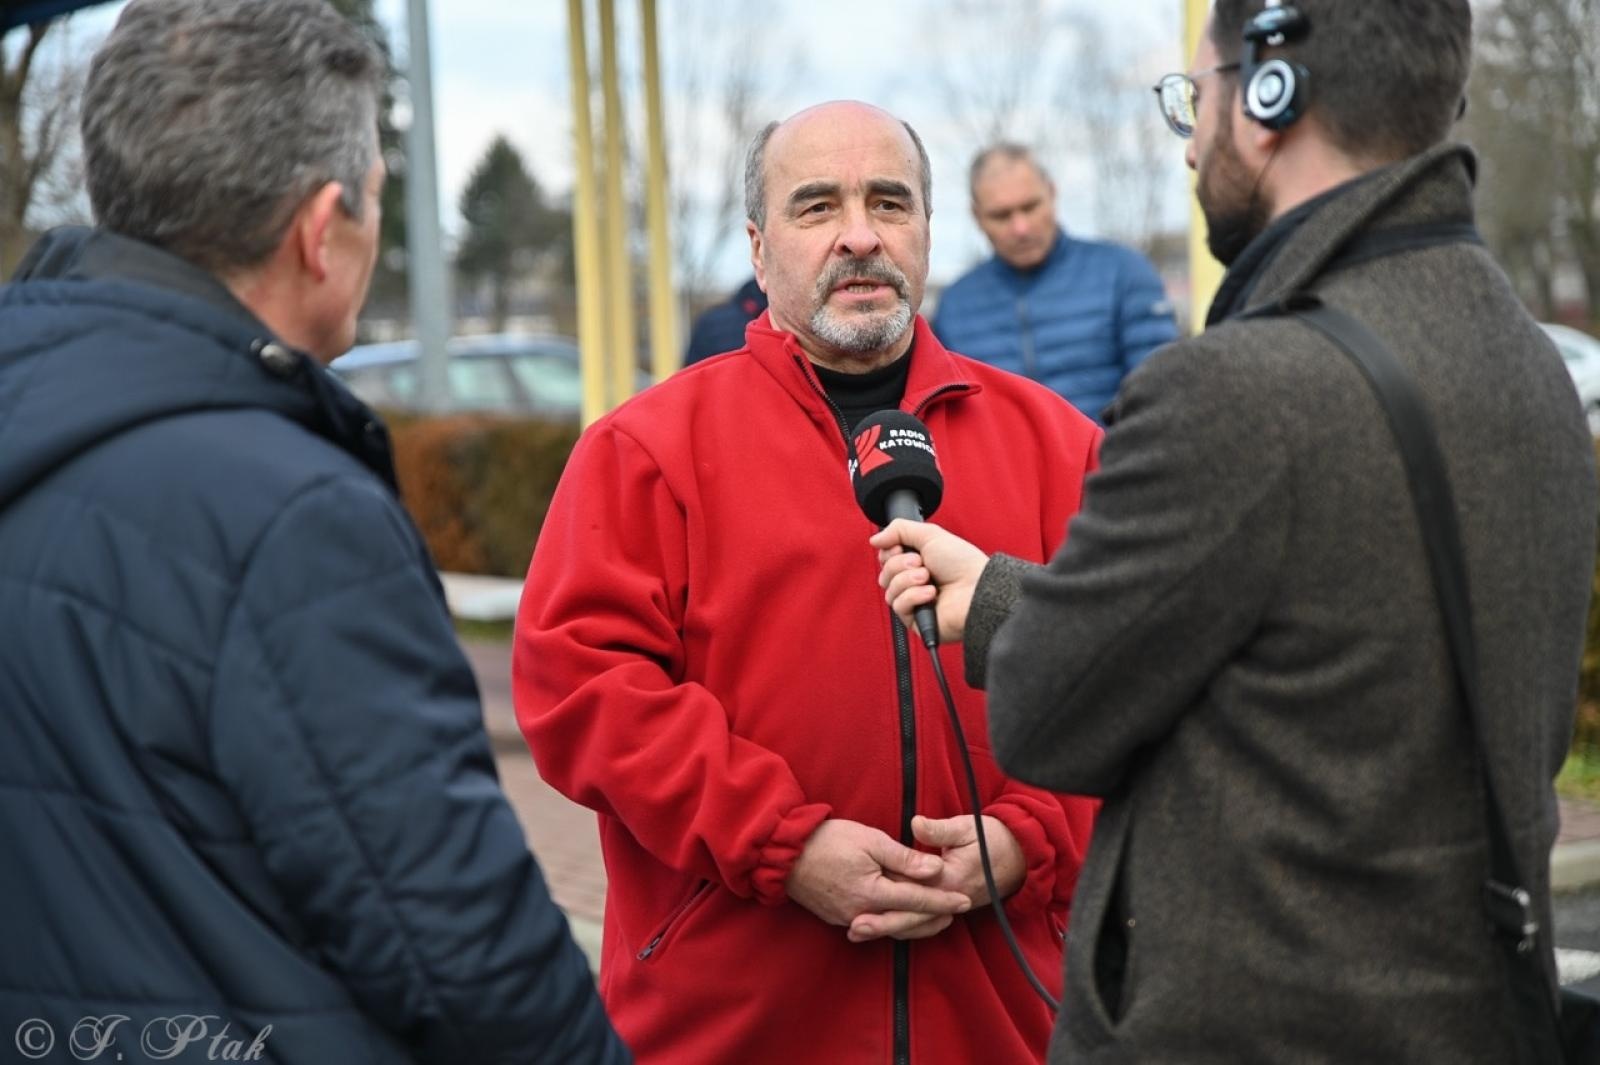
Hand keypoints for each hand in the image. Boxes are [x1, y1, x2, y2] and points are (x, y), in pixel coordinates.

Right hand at [786, 818, 971, 930]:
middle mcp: (863, 912)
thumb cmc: (829, 840)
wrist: (785, 853)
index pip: (918, 899)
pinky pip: (873, 923)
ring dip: (915, 922)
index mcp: (873, 891)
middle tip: (957, 912)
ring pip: (890, 926)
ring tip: (936, 916)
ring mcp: (848, 918)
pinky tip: (901, 914)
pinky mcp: (838, 918)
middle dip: (934, 917)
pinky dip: (892, 920)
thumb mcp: (870, 839)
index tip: (965, 900)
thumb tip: (933, 870)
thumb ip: (903, 857)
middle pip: (907, 921)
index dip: (943, 900)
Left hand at [846, 814, 1024, 942]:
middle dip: (882, 924)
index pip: (914, 895)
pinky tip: (884, 926)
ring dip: (890, 928)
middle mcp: (950, 898)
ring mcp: (951, 905)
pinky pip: (925, 921)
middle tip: (854, 928)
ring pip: (917, 923)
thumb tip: (916, 824)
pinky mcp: (950, 905)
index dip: (888, 901)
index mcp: (950, 880)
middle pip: (912, 917)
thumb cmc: (991, 838)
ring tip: (859, 932)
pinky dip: (905, 926)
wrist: (1020, 854)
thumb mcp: (965, 828)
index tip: (863, 905)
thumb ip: (939, 830)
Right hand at [870, 520, 989, 643]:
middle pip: (884, 573)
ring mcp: (914, 602)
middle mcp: (913, 582)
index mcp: (916, 562)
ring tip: (928, 578)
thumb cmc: (962, 563)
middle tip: (921, 563)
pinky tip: (931, 594)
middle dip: (900, 564)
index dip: (890, 552)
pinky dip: (914, 596)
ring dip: (908, 580)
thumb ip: (898, 530)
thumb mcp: (929, 535)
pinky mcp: (916, 620)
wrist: (977, 588)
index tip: (902, 547)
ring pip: (889, 590)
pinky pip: (899, 606)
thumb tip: (875, 539)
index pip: (885, 558)